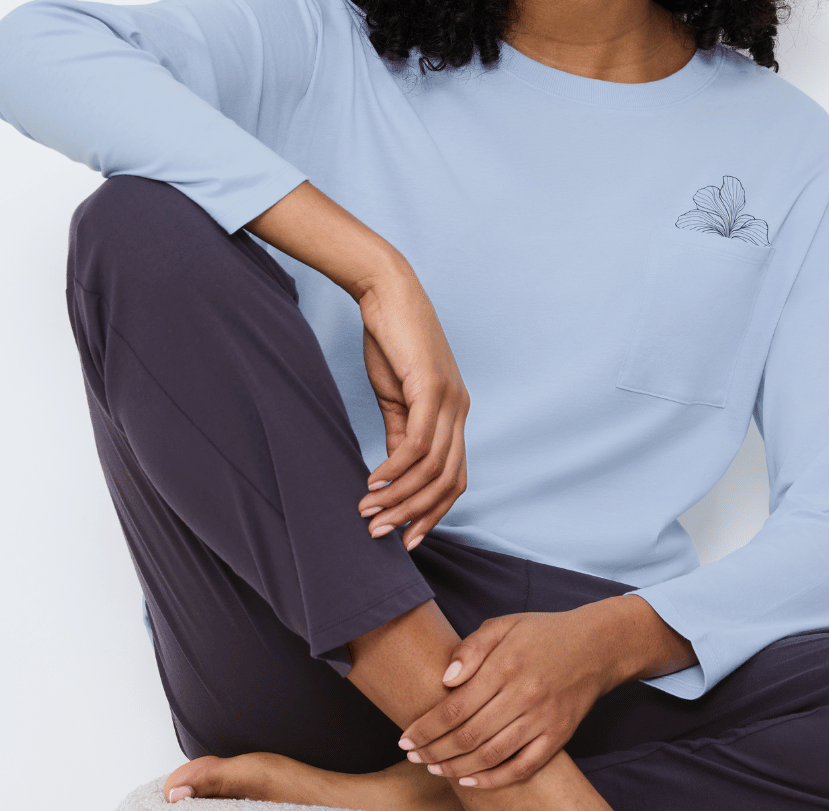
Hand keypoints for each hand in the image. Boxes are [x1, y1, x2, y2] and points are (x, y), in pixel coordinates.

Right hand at [354, 266, 469, 549]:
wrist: (386, 292)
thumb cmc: (390, 341)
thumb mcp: (396, 396)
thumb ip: (400, 434)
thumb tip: (395, 476)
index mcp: (454, 412)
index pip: (455, 477)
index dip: (433, 511)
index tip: (405, 536)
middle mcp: (460, 409)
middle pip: (449, 481)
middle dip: (415, 514)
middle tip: (381, 535)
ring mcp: (449, 398)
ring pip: (433, 468)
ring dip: (400, 497)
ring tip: (369, 514)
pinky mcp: (430, 387)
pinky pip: (417, 443)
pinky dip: (396, 469)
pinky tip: (373, 483)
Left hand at [397, 606, 620, 788]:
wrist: (596, 646)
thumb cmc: (542, 634)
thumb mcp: (505, 625)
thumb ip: (471, 647)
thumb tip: (445, 679)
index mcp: (506, 664)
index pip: (455, 707)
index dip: (426, 727)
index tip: (405, 738)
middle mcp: (524, 694)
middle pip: (468, 736)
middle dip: (433, 751)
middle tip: (413, 757)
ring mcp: (543, 718)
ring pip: (491, 755)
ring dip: (456, 768)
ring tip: (434, 768)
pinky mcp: (558, 736)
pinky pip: (522, 767)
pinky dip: (494, 779)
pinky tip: (470, 780)